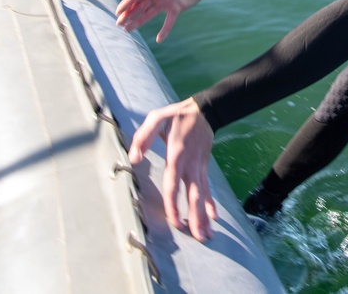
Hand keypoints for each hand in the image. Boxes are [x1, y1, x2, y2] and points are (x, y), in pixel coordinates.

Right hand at [115, 0, 210, 42]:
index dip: (127, 3)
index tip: (118, 12)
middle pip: (140, 6)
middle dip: (129, 14)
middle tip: (119, 23)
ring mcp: (166, 2)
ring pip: (149, 14)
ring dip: (139, 22)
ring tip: (128, 30)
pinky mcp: (177, 9)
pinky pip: (169, 22)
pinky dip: (164, 31)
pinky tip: (158, 40)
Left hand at [128, 98, 218, 239]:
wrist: (204, 110)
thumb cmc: (176, 115)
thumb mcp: (156, 118)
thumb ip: (142, 137)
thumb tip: (134, 158)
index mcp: (177, 156)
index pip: (174, 185)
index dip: (174, 204)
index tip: (175, 221)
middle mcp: (191, 166)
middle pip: (193, 196)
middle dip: (196, 217)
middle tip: (199, 237)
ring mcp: (199, 167)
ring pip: (202, 195)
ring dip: (204, 216)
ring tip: (207, 235)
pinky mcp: (204, 167)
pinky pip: (208, 188)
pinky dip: (211, 203)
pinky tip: (214, 217)